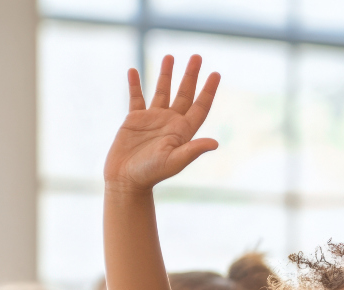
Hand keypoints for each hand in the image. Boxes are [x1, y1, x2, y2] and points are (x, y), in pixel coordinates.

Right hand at [104, 54, 220, 191]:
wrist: (127, 179)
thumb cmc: (152, 173)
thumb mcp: (174, 161)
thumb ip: (193, 150)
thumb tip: (215, 143)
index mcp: (183, 131)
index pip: (199, 107)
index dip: (208, 91)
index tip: (216, 73)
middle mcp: (170, 122)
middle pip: (184, 94)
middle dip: (191, 75)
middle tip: (197, 56)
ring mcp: (153, 119)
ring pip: (162, 91)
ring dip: (166, 74)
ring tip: (170, 57)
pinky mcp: (135, 120)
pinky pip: (136, 97)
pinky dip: (135, 84)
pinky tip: (133, 70)